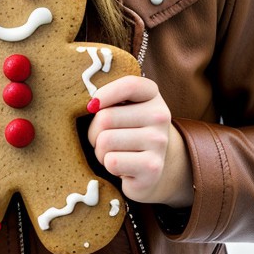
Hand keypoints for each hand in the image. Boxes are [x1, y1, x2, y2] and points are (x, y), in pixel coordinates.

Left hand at [87, 75, 192, 206]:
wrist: (150, 165)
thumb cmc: (127, 130)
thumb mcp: (123, 106)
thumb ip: (108, 97)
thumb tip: (92, 105)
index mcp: (152, 95)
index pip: (129, 86)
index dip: (105, 93)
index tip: (93, 106)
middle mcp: (160, 116)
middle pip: (106, 117)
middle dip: (94, 131)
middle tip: (103, 137)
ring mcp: (159, 142)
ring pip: (105, 141)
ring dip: (100, 151)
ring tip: (113, 151)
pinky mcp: (152, 168)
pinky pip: (112, 162)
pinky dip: (109, 165)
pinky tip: (122, 166)